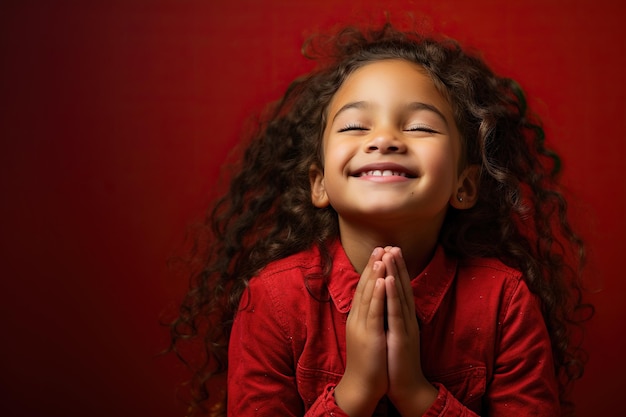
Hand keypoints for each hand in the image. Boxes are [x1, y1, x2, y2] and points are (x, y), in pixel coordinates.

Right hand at [334, 247, 387, 415]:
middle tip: (379, 245)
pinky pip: (374, 311)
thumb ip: (369, 317)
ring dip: (374, 274)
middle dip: (372, 265)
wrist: (362, 386)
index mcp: (358, 317)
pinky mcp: (370, 335)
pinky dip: (377, 294)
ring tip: (380, 255)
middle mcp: (357, 317)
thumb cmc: (369, 362)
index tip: (378, 252)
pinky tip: (381, 280)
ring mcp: (362, 326)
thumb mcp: (368, 334)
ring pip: (368, 295)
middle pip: (365, 286)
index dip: (371, 270)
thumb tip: (374, 303)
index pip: (364, 288)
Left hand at [383, 247, 436, 414]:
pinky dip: (393, 294)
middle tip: (392, 244)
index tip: (390, 251)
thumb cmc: (398, 361)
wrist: (406, 386)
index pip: (400, 288)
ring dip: (396, 272)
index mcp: (404, 317)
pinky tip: (389, 280)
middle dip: (397, 265)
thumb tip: (389, 303)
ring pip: (400, 294)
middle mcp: (407, 318)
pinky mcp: (402, 336)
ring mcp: (406, 325)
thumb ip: (394, 318)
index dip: (396, 269)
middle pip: (402, 286)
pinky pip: (396, 311)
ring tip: (391, 253)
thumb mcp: (395, 334)